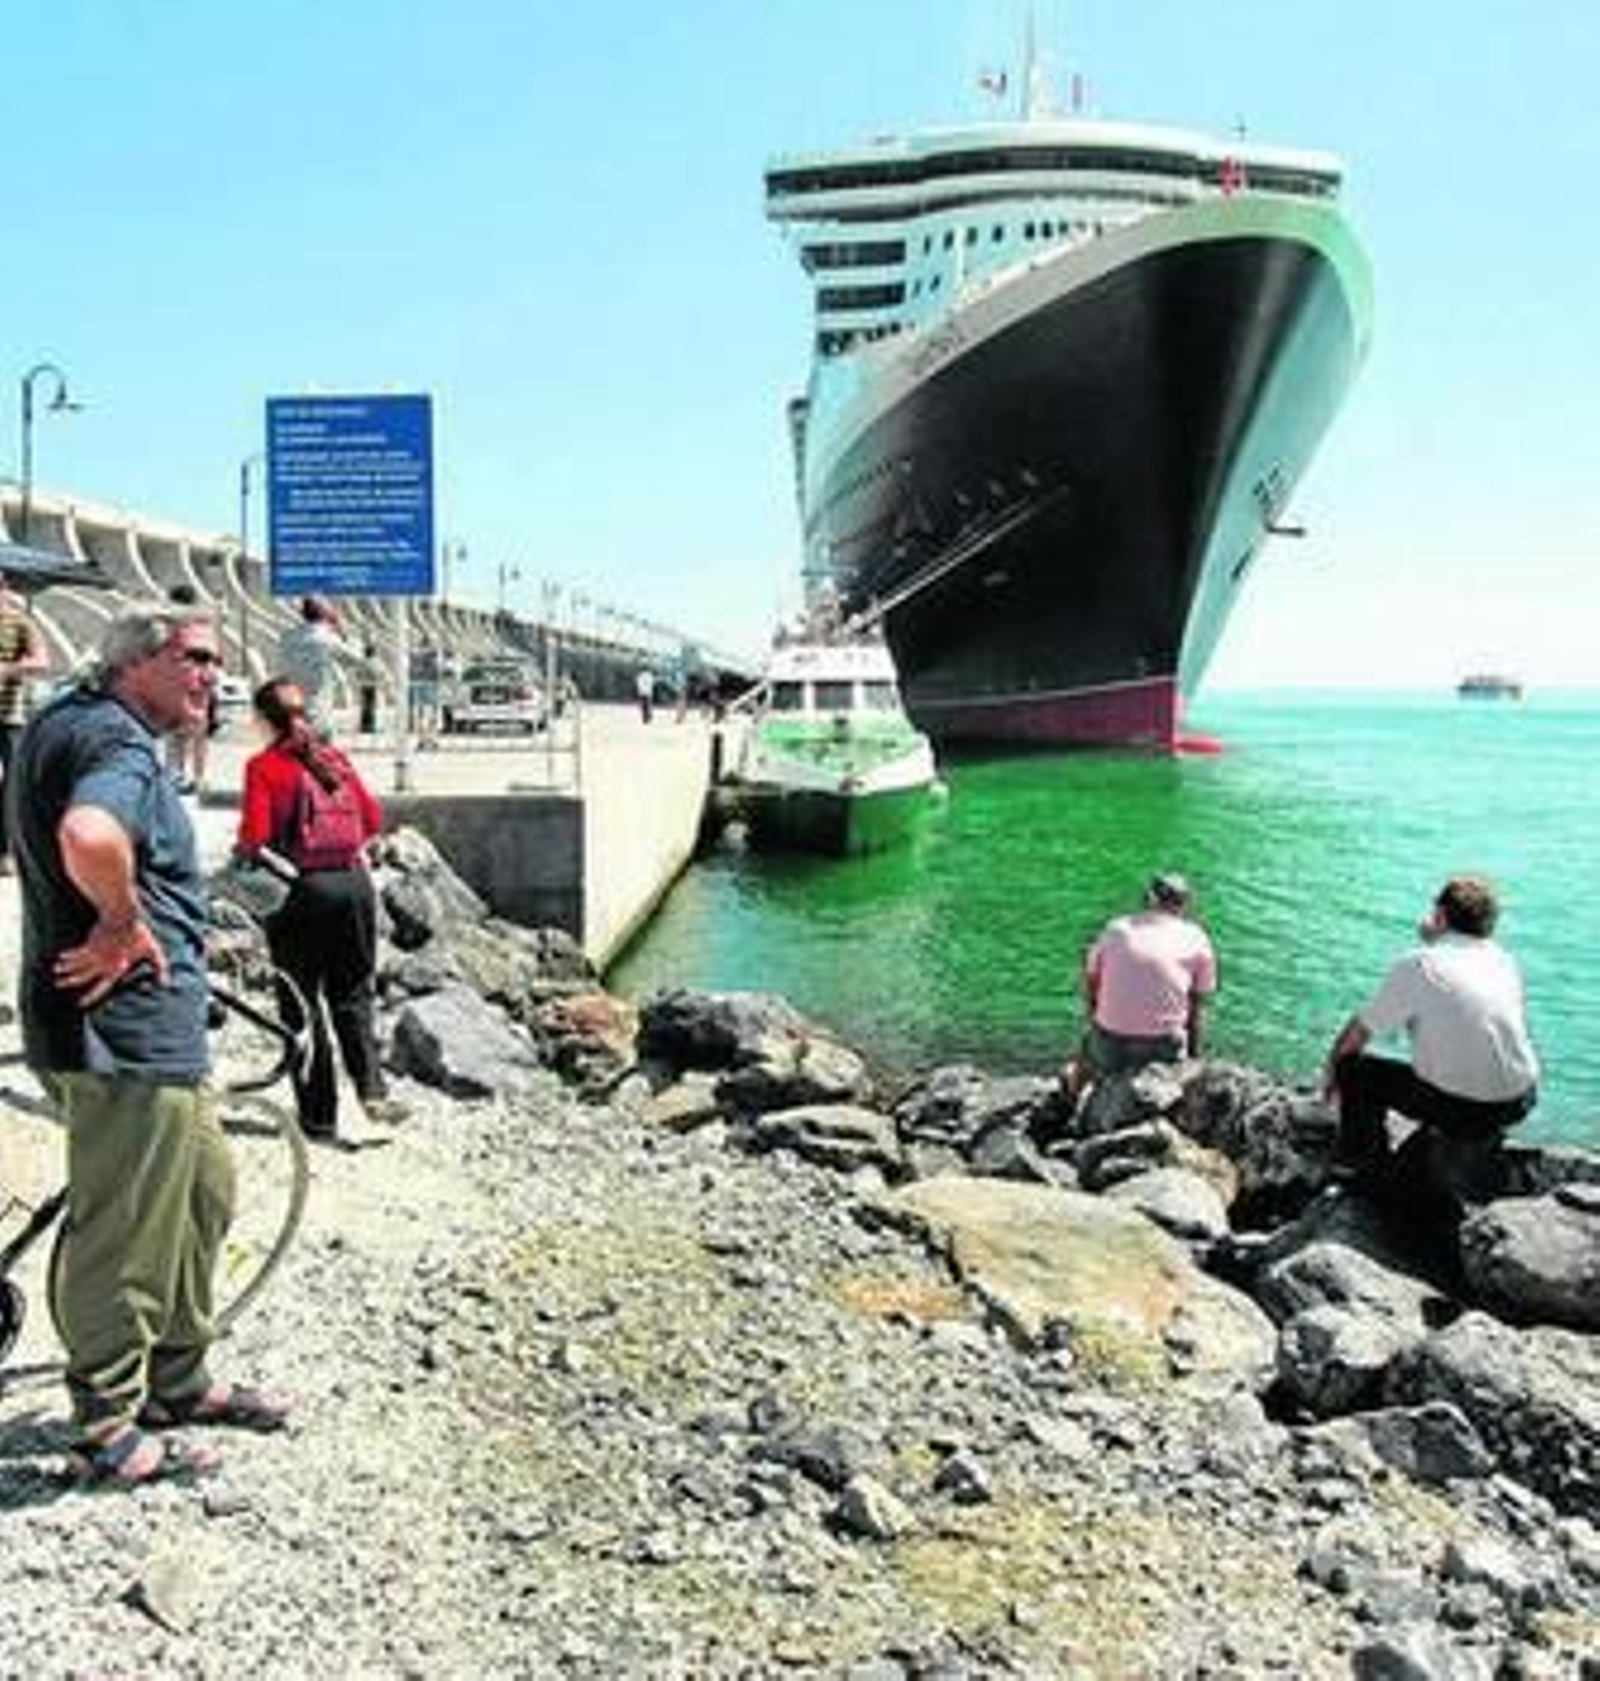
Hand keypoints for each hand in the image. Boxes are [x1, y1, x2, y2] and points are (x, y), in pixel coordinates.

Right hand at [53, 915, 167, 1006]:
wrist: (123, 917)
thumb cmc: (139, 934)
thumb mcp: (153, 951)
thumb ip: (159, 968)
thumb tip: (166, 983)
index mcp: (117, 969)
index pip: (101, 987)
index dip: (90, 997)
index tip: (80, 1004)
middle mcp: (103, 964)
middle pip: (83, 976)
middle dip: (71, 981)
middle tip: (59, 985)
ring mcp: (96, 953)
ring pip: (77, 964)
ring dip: (66, 969)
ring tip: (56, 973)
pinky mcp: (91, 943)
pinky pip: (77, 951)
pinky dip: (69, 955)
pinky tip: (60, 957)